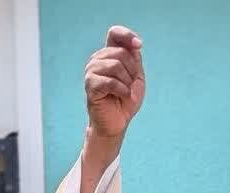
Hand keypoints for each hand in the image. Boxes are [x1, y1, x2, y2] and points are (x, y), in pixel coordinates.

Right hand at [85, 26, 144, 140]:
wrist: (118, 122)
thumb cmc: (126, 100)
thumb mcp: (136, 76)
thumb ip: (134, 58)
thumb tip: (134, 44)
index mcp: (109, 54)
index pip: (114, 33)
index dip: (127, 35)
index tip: (139, 45)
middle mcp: (97, 59)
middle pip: (120, 52)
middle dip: (132, 71)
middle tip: (129, 86)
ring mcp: (91, 71)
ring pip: (116, 65)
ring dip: (127, 82)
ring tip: (124, 92)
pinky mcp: (90, 85)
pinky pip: (111, 81)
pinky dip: (122, 91)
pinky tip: (122, 97)